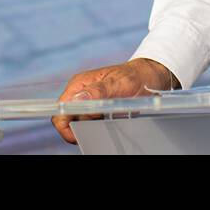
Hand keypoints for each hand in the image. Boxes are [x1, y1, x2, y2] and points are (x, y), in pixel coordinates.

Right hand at [51, 58, 178, 143]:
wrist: (149, 76)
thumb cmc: (135, 76)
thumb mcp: (119, 82)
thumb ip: (97, 90)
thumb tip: (76, 100)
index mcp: (79, 84)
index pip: (60, 110)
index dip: (65, 126)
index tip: (80, 134)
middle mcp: (80, 93)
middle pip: (69, 120)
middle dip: (82, 127)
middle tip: (103, 125)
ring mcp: (88, 102)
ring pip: (80, 124)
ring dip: (93, 127)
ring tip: (111, 121)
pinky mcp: (97, 109)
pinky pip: (92, 124)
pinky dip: (100, 126)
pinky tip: (113, 121)